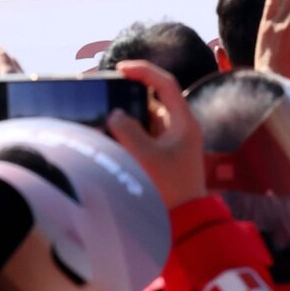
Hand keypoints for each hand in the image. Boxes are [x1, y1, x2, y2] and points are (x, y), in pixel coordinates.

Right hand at [0, 44, 24, 136]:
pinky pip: (21, 82)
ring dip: (5, 67)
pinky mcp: (34, 101)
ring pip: (18, 72)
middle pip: (11, 61)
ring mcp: (30, 90)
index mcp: (9, 76)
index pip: (0, 54)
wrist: (21, 145)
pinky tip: (7, 88)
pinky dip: (11, 79)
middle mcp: (23, 80)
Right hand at [107, 59, 205, 209]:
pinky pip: (145, 137)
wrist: (185, 222)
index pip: (165, 84)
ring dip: (128, 118)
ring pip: (147, 120)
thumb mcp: (145, 157)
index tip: (121, 68)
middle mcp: (181, 128)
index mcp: (184, 121)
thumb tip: (115, 115)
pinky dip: (130, 135)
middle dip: (130, 97)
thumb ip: (128, 131)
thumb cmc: (169, 188)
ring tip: (104, 118)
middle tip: (107, 95)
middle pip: (154, 101)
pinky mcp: (165, 157)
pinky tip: (112, 138)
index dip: (144, 71)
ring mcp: (173, 143)